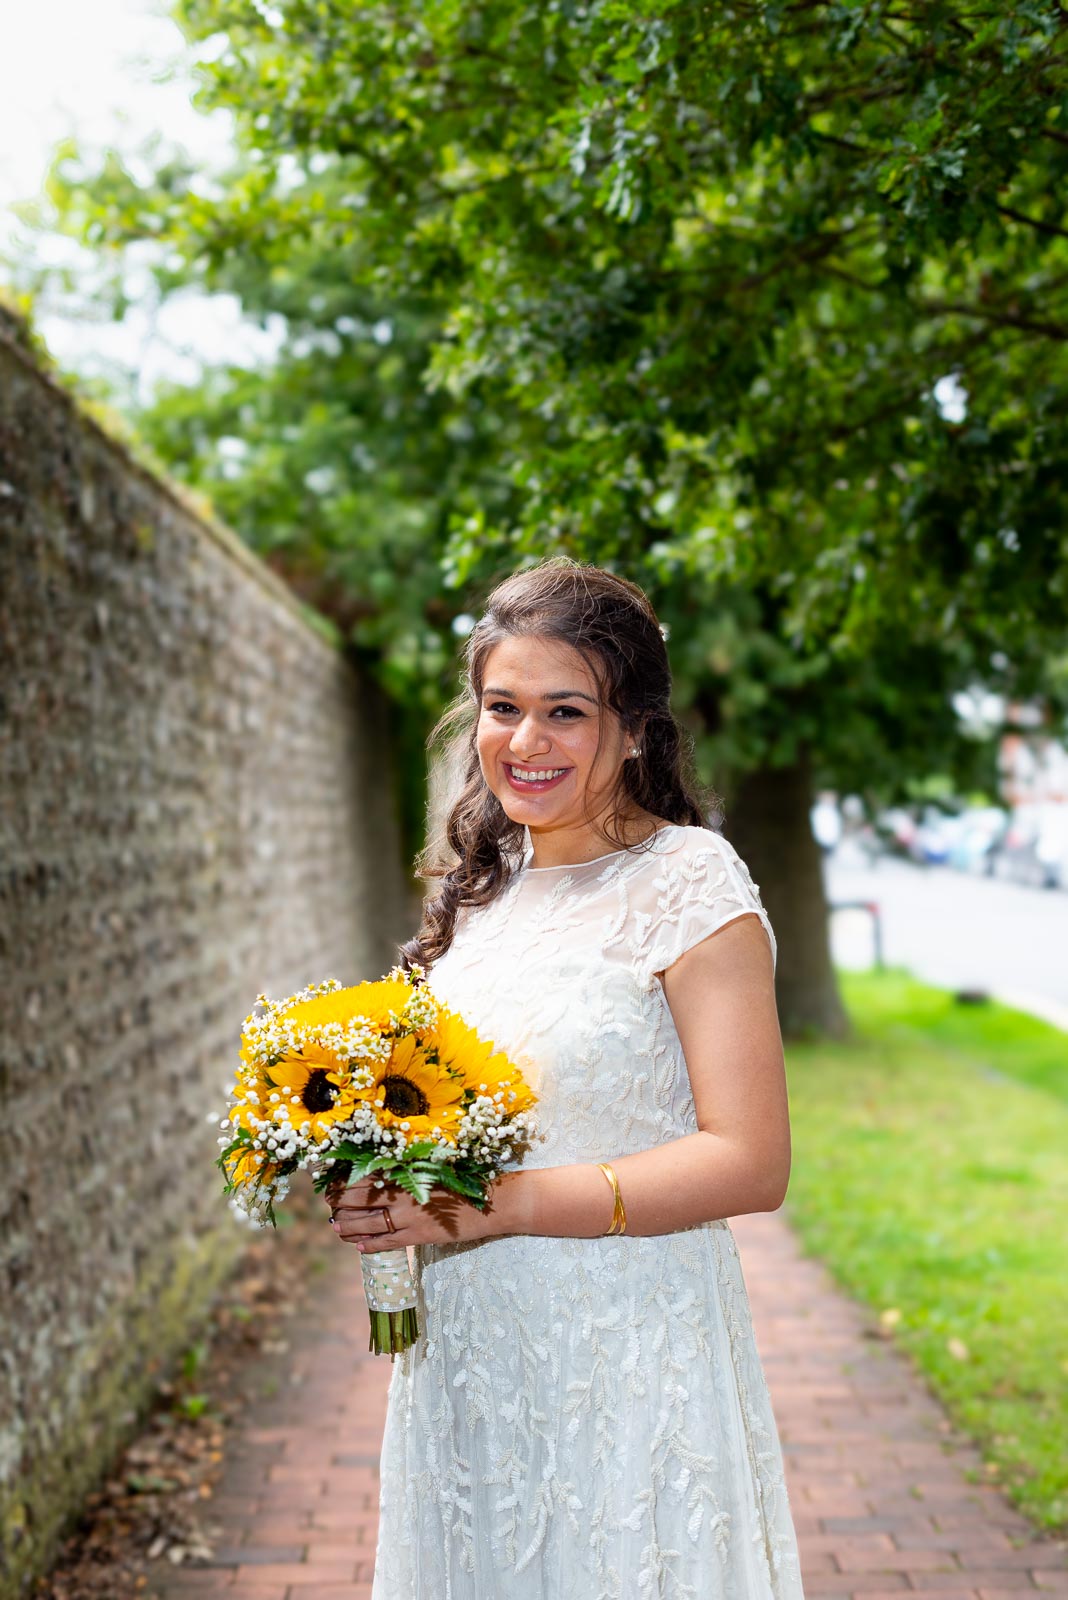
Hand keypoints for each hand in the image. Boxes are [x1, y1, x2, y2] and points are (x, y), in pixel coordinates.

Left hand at [324, 1174, 497, 1250]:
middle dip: (340, 1202)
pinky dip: (370, 1244)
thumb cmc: (465, 1182)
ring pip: (369, 1223)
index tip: (330, 1181)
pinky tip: (359, 1246)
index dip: (344, 1180)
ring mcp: (410, 1216)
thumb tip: (383, 1173)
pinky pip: (387, 1242)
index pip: (366, 1175)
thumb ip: (410, 1172)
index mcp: (409, 1172)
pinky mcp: (419, 1235)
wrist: (490, 1203)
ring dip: (349, 1225)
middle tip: (328, 1204)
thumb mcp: (435, 1170)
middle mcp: (405, 1192)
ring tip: (336, 1226)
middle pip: (361, 1198)